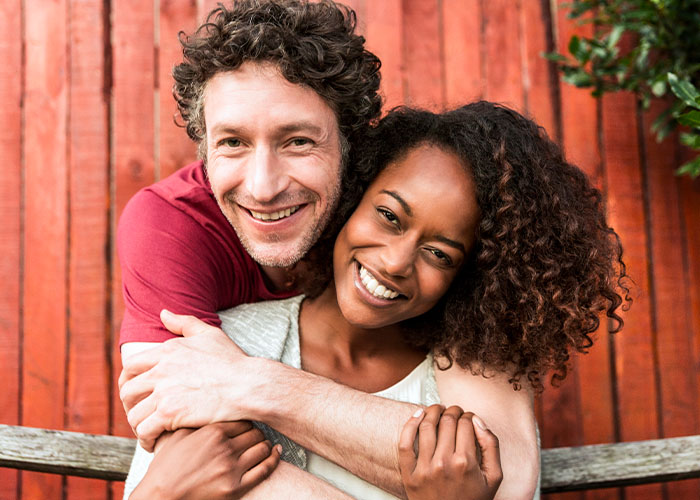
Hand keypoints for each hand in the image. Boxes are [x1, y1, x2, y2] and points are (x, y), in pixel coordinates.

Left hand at [119, 310, 262, 450]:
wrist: (248, 385)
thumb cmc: (233, 361)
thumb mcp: (209, 334)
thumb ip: (184, 323)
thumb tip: (163, 313)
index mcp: (167, 351)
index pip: (131, 366)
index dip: (129, 381)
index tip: (137, 392)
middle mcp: (160, 370)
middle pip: (127, 391)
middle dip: (130, 405)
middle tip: (140, 414)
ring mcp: (164, 392)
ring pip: (134, 414)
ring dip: (137, 426)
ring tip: (148, 432)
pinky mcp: (170, 414)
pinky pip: (145, 430)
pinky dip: (146, 440)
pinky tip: (154, 443)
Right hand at [132, 421, 281, 499]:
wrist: (159, 497)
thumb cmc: (164, 468)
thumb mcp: (176, 435)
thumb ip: (193, 418)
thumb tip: (202, 401)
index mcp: (211, 432)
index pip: (243, 419)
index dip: (247, 420)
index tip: (248, 421)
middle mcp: (224, 448)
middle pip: (255, 432)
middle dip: (257, 432)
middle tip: (257, 433)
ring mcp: (231, 468)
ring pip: (262, 448)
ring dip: (266, 445)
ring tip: (265, 444)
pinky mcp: (235, 488)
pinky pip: (264, 469)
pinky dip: (274, 460)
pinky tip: (275, 454)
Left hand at [398, 405, 502, 499]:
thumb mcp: (493, 478)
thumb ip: (491, 446)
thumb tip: (477, 421)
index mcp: (466, 463)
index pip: (465, 423)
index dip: (468, 415)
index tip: (468, 417)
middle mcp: (443, 463)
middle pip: (447, 421)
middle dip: (453, 411)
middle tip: (455, 411)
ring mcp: (424, 468)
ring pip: (426, 425)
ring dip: (432, 411)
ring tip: (437, 409)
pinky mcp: (409, 473)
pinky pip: (404, 442)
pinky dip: (410, 423)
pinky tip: (418, 414)